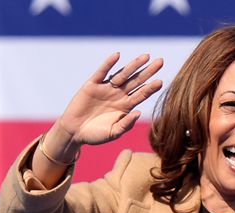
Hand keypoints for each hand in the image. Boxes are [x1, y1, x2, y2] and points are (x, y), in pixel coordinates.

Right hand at [48, 52, 163, 155]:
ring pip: (122, 74)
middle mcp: (118, 95)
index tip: (160, 82)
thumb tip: (138, 112)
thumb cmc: (95, 135)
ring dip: (133, 65)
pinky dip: (109, 64)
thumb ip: (126, 124)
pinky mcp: (92, 85)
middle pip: (136, 81)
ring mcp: (106, 88)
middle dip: (148, 72)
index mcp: (125, 106)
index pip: (141, 94)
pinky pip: (102, 72)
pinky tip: (117, 56)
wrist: (74, 133)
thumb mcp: (113, 133)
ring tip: (145, 57)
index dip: (150, 88)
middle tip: (160, 62)